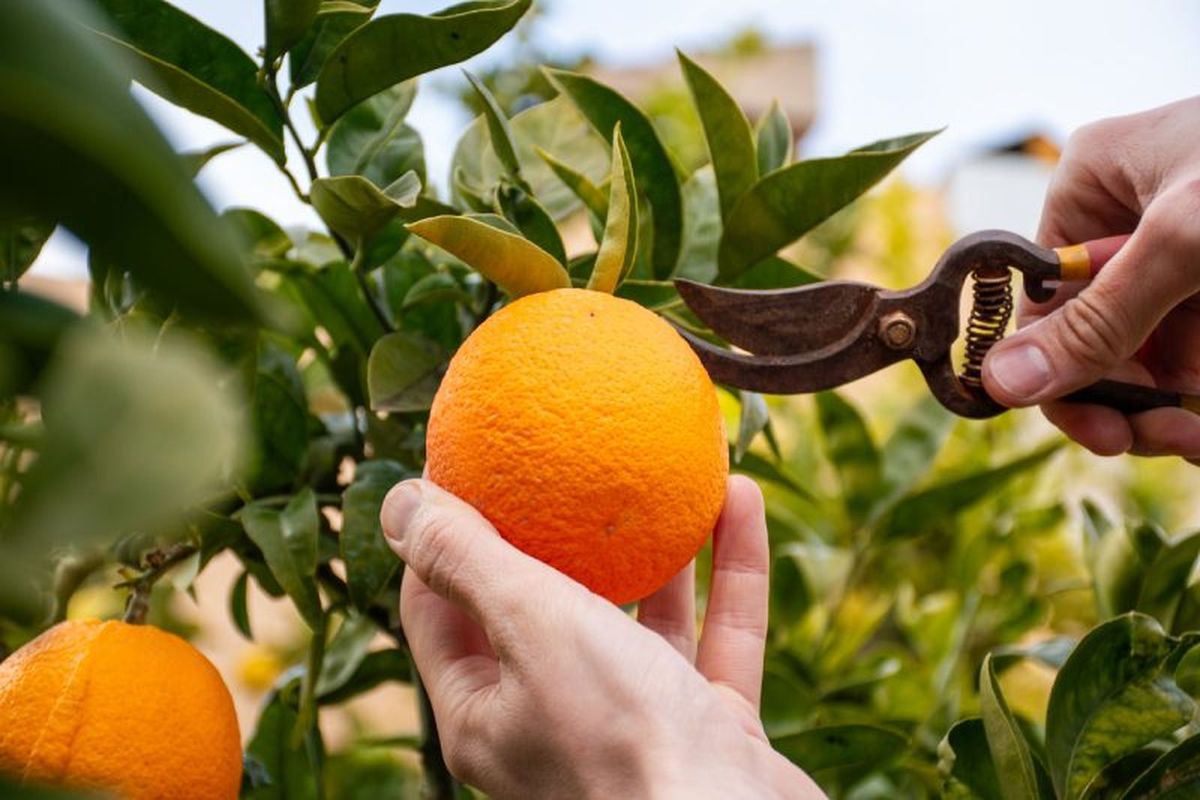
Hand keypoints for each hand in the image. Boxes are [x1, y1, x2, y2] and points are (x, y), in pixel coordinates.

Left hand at [381, 475, 824, 799]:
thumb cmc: (620, 741)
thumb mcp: (530, 627)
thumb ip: (467, 561)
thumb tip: (397, 500)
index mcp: (485, 713)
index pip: (438, 611)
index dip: (442, 533)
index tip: (467, 460)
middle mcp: (553, 721)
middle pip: (540, 608)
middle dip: (554, 530)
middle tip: (559, 452)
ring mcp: (635, 725)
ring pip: (638, 617)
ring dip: (654, 545)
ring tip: (665, 469)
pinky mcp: (707, 725)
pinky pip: (715, 633)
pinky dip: (728, 570)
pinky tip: (737, 497)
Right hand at [982, 96, 1199, 457]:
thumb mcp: (1186, 244)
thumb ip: (1097, 322)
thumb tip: (1000, 383)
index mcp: (1098, 183)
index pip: (1043, 290)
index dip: (1052, 363)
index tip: (1091, 426)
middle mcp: (1134, 223)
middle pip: (1093, 334)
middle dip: (1121, 398)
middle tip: (1144, 441)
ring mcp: (1185, 262)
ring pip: (1148, 360)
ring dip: (1164, 413)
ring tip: (1195, 438)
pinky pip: (1193, 365)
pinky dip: (1197, 404)